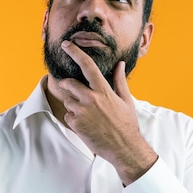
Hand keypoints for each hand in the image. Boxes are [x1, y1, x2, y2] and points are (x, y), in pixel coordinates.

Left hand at [58, 41, 157, 184]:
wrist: (124, 148)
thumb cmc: (126, 124)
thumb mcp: (126, 100)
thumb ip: (119, 81)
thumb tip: (120, 64)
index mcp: (103, 90)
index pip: (87, 66)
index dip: (75, 52)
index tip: (66, 44)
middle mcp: (90, 98)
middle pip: (68, 83)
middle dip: (68, 85)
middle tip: (75, 91)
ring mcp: (81, 111)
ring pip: (68, 101)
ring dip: (74, 105)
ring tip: (89, 115)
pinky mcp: (75, 123)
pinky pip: (68, 116)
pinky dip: (74, 119)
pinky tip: (87, 125)